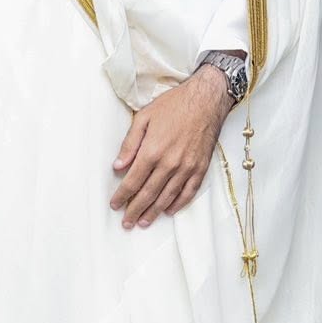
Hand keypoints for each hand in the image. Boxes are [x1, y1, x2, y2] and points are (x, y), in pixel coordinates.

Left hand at [110, 64, 232, 227]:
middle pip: (148, 194)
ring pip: (167, 197)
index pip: (132, 181)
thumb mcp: (144, 117)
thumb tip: (118, 166)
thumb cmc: (174, 105)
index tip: (115, 205)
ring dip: (154, 212)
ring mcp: (187, 167)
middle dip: (135, 210)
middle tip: (126, 223)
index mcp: (152, 150)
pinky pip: (188, 192)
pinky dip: (178, 204)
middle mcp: (169, 163)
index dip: (122, 196)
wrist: (206, 99)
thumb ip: (130, 143)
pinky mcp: (200, 168)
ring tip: (144, 222)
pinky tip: (169, 210)